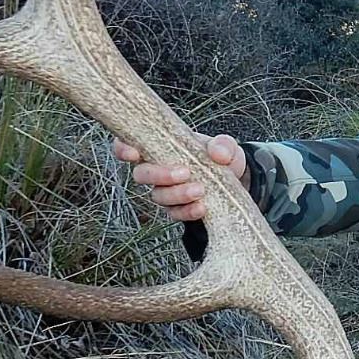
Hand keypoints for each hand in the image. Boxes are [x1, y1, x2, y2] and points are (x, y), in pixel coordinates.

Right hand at [112, 132, 248, 222]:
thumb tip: (217, 153)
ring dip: (177, 194)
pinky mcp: (176, 209)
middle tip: (185, 173)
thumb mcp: (227, 146)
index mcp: (161, 146)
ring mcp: (165, 191)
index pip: (129, 144)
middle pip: (140, 174)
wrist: (234, 182)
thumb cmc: (221, 157)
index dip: (123, 148)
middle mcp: (157, 169)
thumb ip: (223, 145)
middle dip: (159, 175)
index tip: (134, 153)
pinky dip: (187, 212)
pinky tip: (202, 208)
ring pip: (157, 196)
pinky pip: (174, 213)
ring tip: (200, 190)